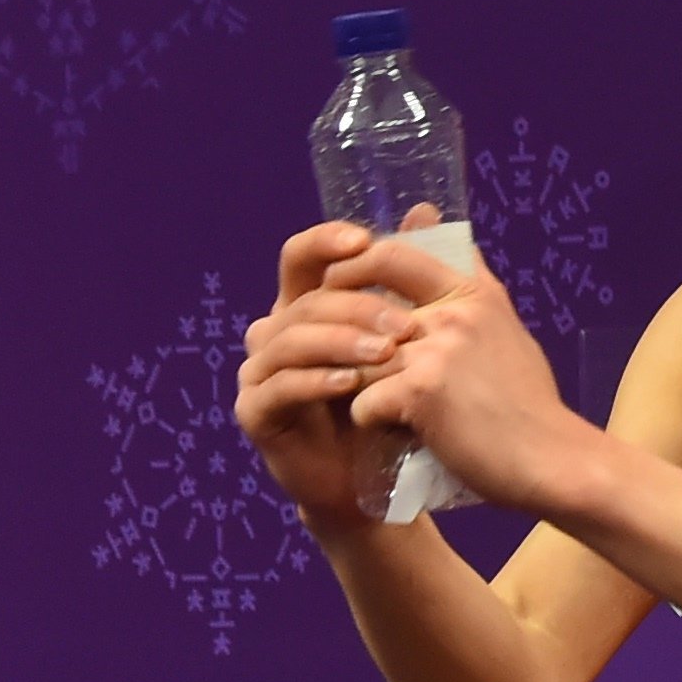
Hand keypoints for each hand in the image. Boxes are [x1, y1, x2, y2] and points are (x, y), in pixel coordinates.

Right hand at [237, 219, 419, 533]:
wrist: (381, 472)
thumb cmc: (393, 396)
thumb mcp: (408, 334)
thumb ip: (412, 273)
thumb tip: (426, 209)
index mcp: (307, 304)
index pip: (302, 257)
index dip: (325, 242)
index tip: (364, 240)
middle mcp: (276, 332)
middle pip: (303, 300)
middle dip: (356, 305)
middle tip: (406, 324)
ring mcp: (259, 372)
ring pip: (289, 341)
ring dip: (341, 342)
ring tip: (387, 354)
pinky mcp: (255, 413)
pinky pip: (278, 387)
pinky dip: (316, 381)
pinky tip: (352, 383)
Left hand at [346, 228, 598, 521]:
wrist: (551, 458)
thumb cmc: (528, 403)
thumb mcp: (504, 326)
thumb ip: (469, 282)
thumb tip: (440, 226)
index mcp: (475, 293)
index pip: (395, 252)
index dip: (355, 266)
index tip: (339, 290)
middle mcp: (456, 311)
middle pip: (364, 293)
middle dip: (332, 311)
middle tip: (326, 343)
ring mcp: (437, 348)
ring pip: (355, 354)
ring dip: (355, 382)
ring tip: (372, 406)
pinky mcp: (420, 391)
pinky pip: (362, 403)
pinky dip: (372, 426)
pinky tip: (396, 437)